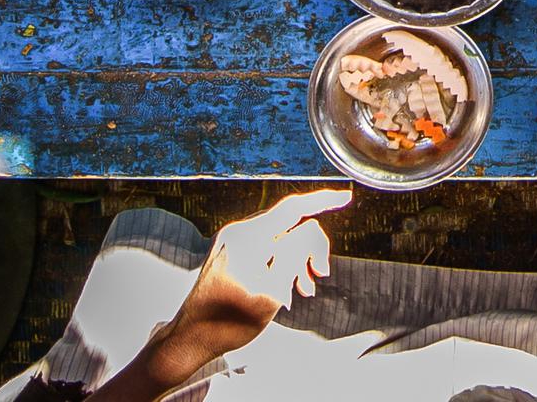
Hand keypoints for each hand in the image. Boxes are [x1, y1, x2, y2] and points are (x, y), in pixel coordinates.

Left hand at [149, 188, 350, 383]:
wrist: (191, 338)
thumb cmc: (230, 321)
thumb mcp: (272, 291)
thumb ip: (295, 254)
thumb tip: (311, 227)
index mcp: (248, 238)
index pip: (292, 208)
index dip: (322, 201)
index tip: (345, 197)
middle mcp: (238, 232)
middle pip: (289, 225)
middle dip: (310, 248)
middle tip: (321, 275)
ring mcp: (231, 241)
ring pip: (279, 239)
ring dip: (297, 260)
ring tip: (306, 290)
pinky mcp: (229, 252)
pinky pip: (265, 248)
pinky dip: (280, 264)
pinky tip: (288, 288)